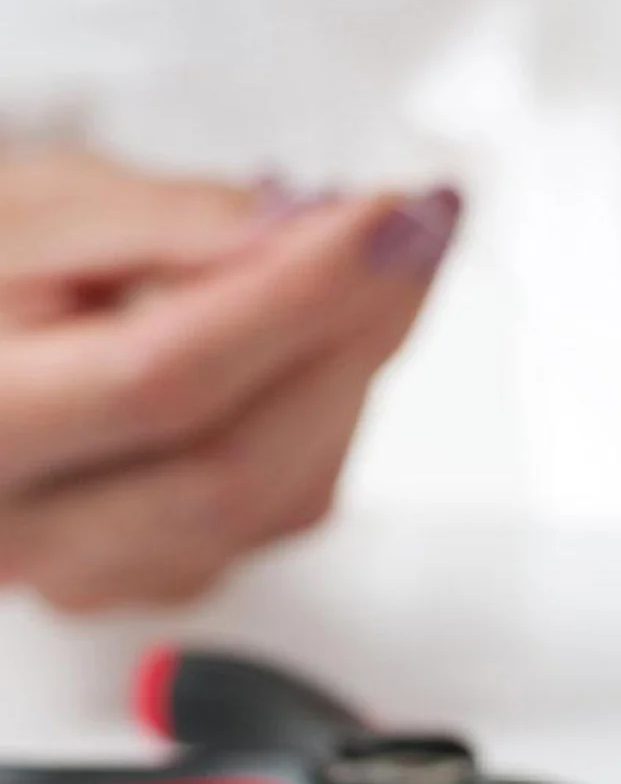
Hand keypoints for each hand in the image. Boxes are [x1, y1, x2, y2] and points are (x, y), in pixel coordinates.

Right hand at [0, 151, 460, 611]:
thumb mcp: (29, 207)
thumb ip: (163, 223)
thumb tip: (302, 231)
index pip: (163, 380)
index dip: (293, 298)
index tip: (388, 221)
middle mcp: (25, 531)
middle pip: (236, 460)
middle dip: (350, 336)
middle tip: (418, 236)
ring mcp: (98, 571)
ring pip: (280, 496)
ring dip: (355, 372)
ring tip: (386, 267)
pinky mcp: (167, 576)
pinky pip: (287, 509)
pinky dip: (333, 415)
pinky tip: (335, 341)